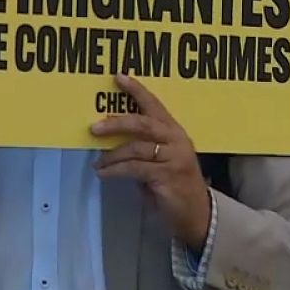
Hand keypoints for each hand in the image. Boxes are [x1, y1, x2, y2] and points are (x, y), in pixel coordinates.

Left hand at [92, 75, 211, 250]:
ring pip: (135, 148)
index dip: (137, 90)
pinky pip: (134, 169)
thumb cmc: (174, 183)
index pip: (155, 105)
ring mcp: (173, 158)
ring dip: (111, 155)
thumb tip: (111, 140)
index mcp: (175, 131)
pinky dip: (115, 170)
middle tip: (94, 127)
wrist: (196, 213)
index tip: (119, 77)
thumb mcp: (162, 160)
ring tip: (97, 162)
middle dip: (116, 122)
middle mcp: (176, 140)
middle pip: (143, 123)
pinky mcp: (166, 176)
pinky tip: (104, 173)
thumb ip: (144, 147)